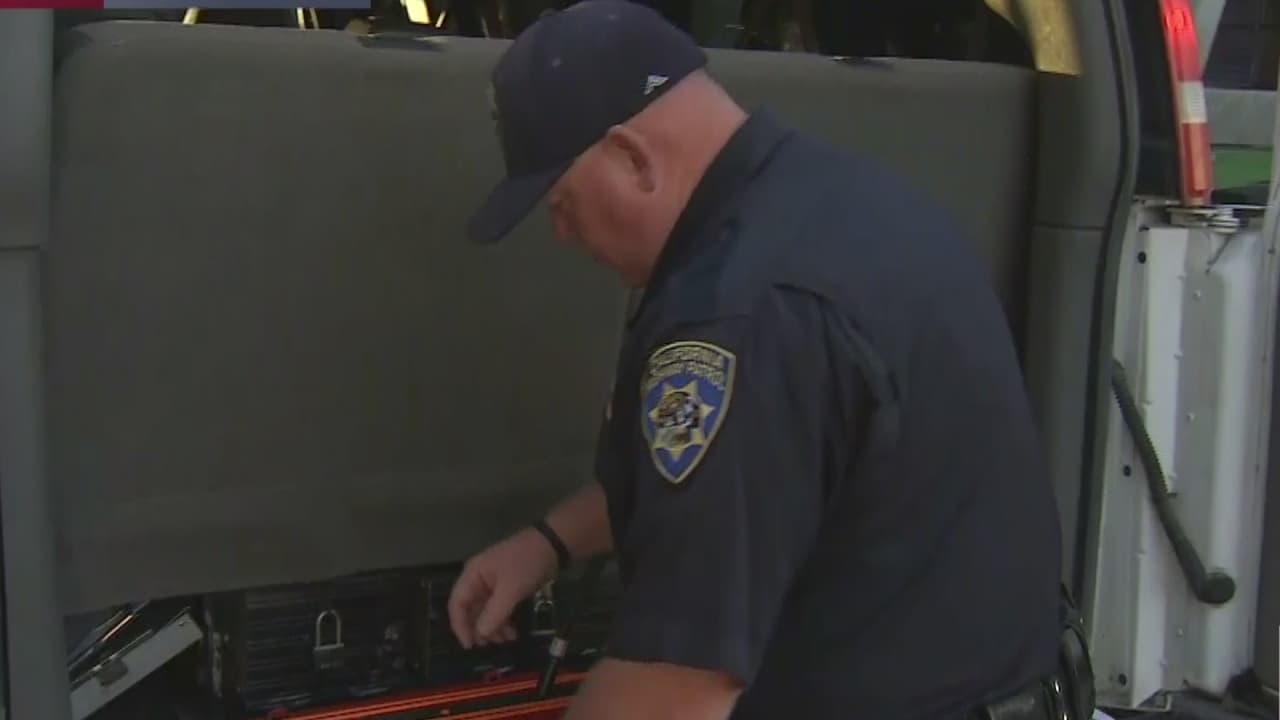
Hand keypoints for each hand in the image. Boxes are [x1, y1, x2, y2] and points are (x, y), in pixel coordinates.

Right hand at [448, 526, 560, 648]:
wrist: (552, 545)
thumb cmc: (527, 563)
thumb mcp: (511, 588)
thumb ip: (494, 612)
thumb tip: (481, 633)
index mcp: (473, 575)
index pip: (457, 603)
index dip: (460, 626)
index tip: (469, 645)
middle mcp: (479, 580)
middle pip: (471, 610)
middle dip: (479, 628)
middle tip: (490, 645)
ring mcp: (493, 585)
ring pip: (486, 612)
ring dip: (493, 627)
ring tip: (506, 640)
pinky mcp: (507, 589)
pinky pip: (499, 609)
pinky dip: (503, 621)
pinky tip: (512, 632)